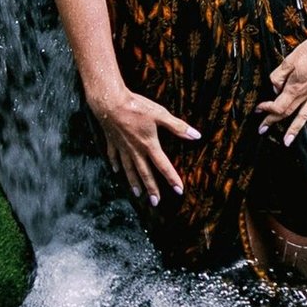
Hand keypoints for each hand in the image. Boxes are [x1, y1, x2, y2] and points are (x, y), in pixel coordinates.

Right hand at [91, 87, 199, 206]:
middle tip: (155, 202)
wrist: (111, 104)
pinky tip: (118, 171)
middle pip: (144, 173)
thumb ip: (177, 126)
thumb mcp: (160, 114)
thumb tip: (196, 135)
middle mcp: (135, 150)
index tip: (179, 190)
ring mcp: (122, 148)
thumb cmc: (137, 108)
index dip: (172, 178)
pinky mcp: (113, 143)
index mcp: (149, 145)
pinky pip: (115, 158)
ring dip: (134, 182)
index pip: (163, 165)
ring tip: (138, 195)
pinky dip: (117, 166)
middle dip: (151, 189)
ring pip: (129, 170)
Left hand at [258, 32, 306, 145]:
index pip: (278, 105)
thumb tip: (275, 89)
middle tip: (262, 129)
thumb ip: (278, 76)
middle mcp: (306, 94)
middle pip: (287, 112)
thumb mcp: (288, 60)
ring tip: (287, 141)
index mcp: (295, 87)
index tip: (258, 109)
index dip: (266, 109)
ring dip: (294, 129)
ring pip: (304, 115)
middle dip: (273, 121)